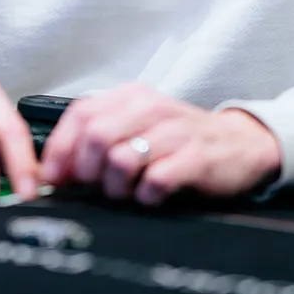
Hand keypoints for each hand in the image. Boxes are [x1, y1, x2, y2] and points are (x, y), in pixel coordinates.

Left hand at [39, 83, 280, 204]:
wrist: (239, 143)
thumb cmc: (178, 139)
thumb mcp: (137, 127)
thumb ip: (96, 140)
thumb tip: (54, 171)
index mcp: (129, 97)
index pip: (79, 114)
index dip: (60, 149)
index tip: (53, 176)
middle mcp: (150, 108)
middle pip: (95, 137)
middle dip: (87, 171)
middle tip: (96, 187)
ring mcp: (174, 132)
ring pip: (121, 159)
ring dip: (115, 186)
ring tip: (126, 192)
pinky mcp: (196, 158)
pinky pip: (155, 180)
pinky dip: (146, 196)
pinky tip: (152, 196)